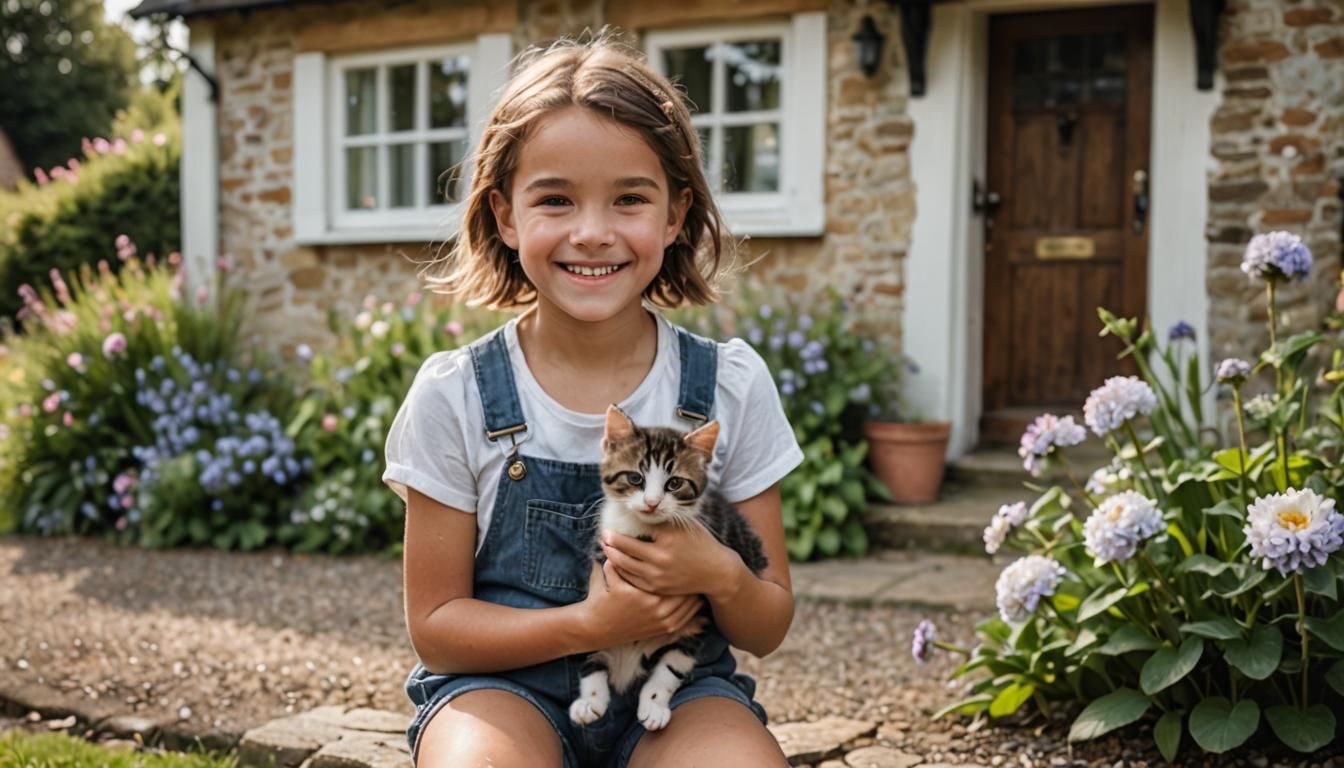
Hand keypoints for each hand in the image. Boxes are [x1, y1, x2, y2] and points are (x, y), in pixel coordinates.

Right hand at [579, 559, 703, 646]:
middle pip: (682, 590)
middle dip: (691, 578)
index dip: (678, 563)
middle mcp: (656, 610)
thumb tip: (620, 537)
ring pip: (687, 604)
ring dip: (695, 591)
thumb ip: (615, 558)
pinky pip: (686, 617)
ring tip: (704, 578)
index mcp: (644, 595)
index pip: (668, 575)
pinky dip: (693, 608)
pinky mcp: (664, 630)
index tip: (686, 551)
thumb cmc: (600, 601)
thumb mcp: (607, 577)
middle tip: (701, 562)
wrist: (596, 629)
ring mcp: (662, 622)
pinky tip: (698, 597)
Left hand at [600, 522, 741, 598]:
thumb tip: (640, 507)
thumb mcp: (685, 525)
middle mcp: (661, 557)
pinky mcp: (657, 587)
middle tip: (604, 534)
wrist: (716, 572)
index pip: (638, 528)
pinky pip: (632, 579)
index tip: (612, 520)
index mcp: (668, 537)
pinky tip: (616, 563)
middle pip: (626, 547)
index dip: (624, 524)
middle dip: (611, 540)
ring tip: (605, 547)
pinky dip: (621, 570)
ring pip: (625, 564)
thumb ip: (663, 518)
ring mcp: (658, 575)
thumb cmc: (700, 543)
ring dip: (612, 555)